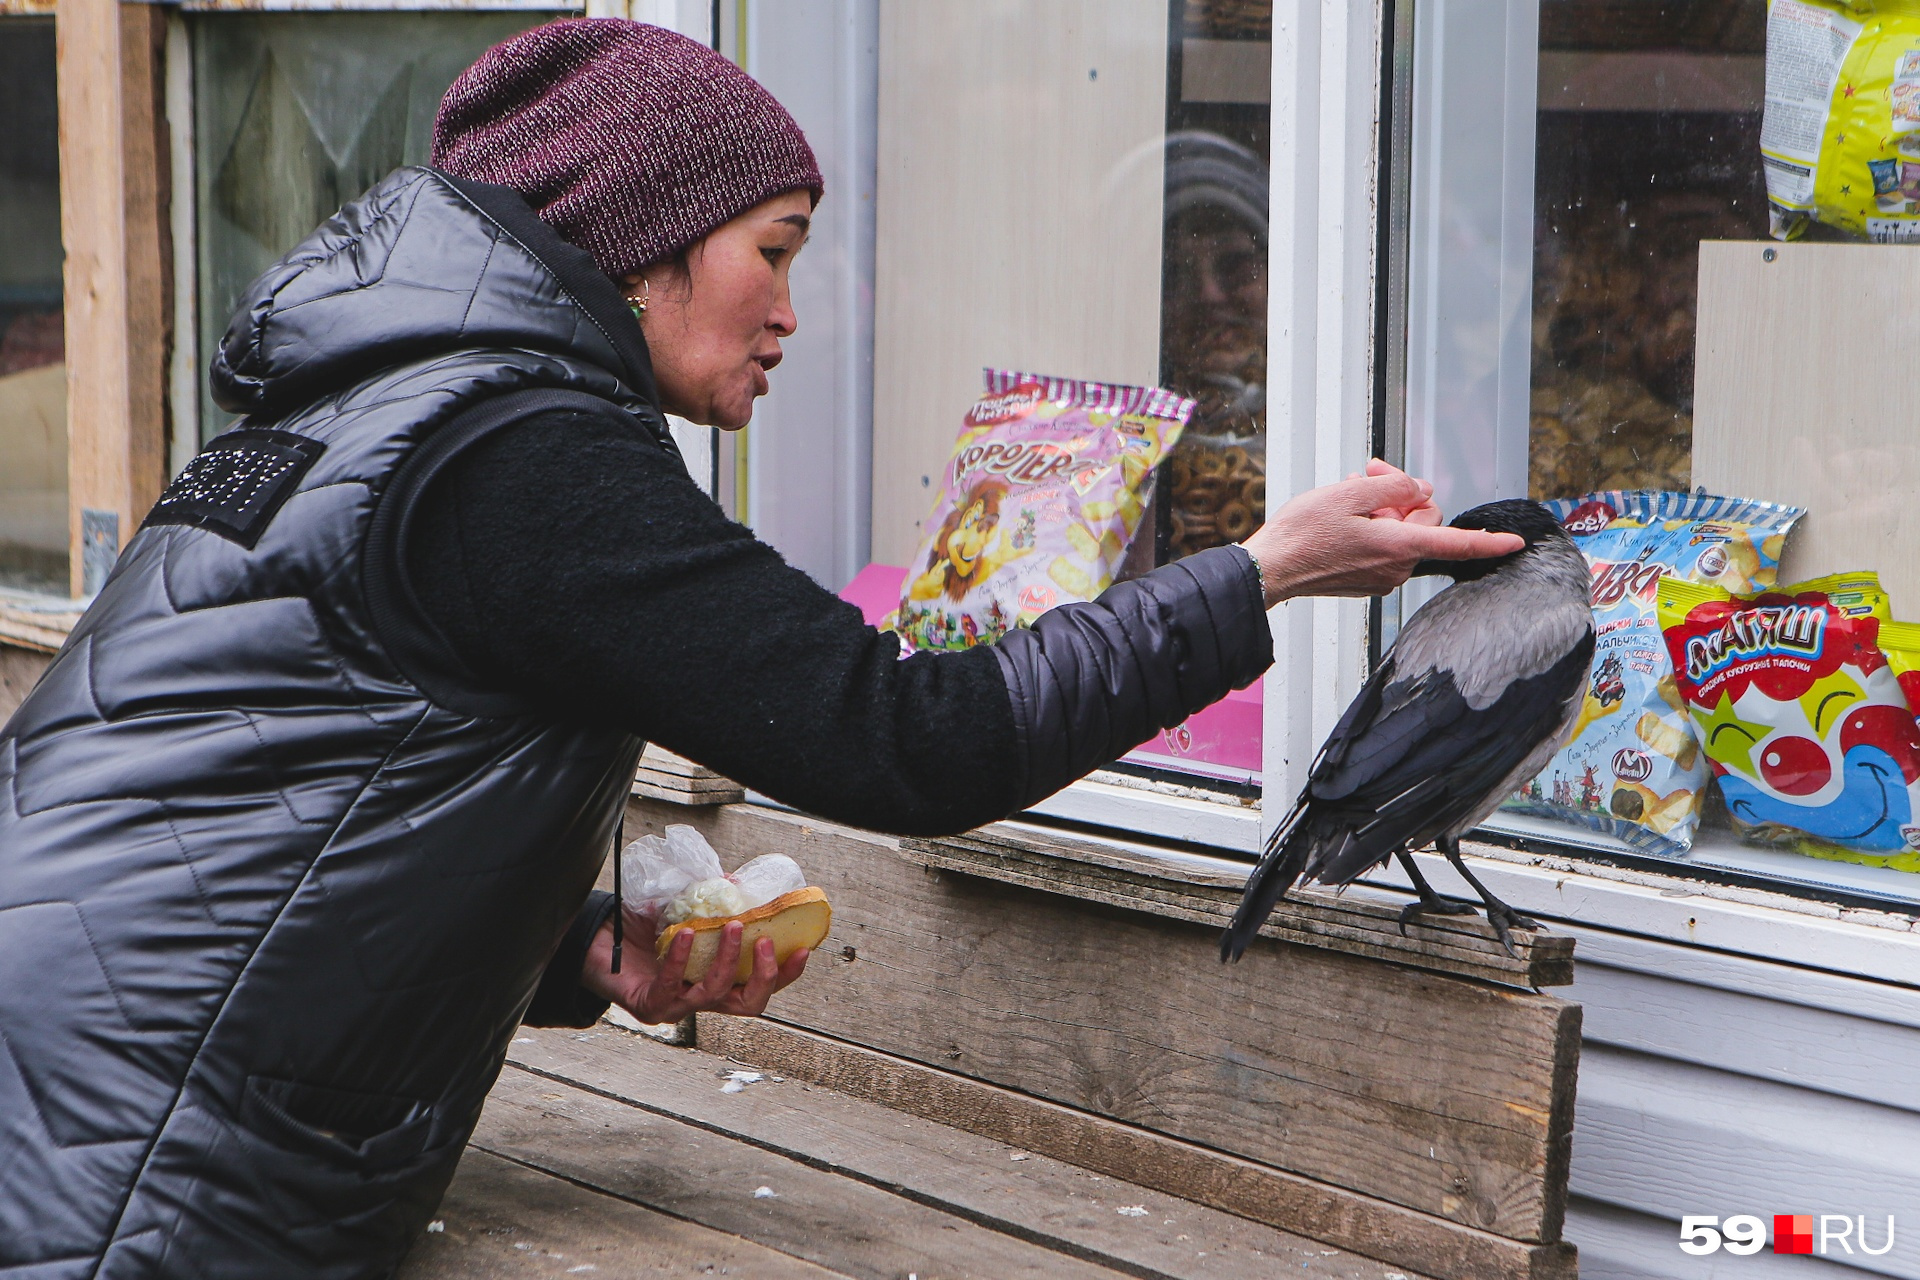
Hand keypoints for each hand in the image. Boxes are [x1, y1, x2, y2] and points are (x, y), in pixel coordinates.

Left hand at [580, 910, 809, 1022]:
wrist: (593, 939)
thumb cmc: (638, 929)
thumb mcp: (680, 909)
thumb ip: (709, 900)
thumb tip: (738, 883)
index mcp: (715, 980)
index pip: (759, 986)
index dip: (785, 974)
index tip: (803, 949)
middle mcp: (699, 999)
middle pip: (748, 1004)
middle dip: (766, 976)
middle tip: (767, 942)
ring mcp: (675, 1005)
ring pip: (714, 996)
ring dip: (727, 961)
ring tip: (729, 926)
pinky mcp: (647, 1005)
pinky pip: (672, 987)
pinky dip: (682, 959)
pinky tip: (686, 933)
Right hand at [1242, 459, 1522, 605]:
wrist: (1270, 569)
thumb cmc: (1302, 533)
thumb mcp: (1349, 493)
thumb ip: (1395, 487)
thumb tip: (1419, 490)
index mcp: (1397, 546)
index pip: (1457, 544)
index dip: (1490, 542)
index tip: (1516, 543)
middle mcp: (1395, 567)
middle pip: (1423, 522)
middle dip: (1402, 496)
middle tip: (1370, 476)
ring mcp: (1380, 578)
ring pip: (1401, 533)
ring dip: (1383, 510)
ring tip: (1349, 495)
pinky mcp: (1365, 582)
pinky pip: (1383, 548)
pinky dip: (1371, 528)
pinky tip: (1344, 517)